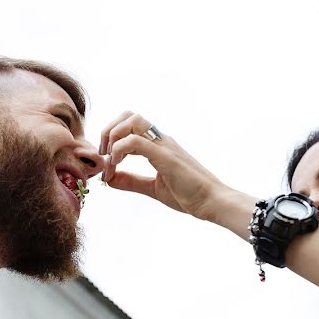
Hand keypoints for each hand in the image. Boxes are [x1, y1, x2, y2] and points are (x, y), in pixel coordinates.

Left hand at [99, 111, 232, 221]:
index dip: (111, 138)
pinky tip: (117, 166)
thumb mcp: (153, 188)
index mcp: (158, 145)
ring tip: (111, 160)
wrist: (213, 202)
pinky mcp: (165, 156)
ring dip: (113, 137)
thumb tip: (110, 179)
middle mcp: (161, 140)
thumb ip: (132, 181)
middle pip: (128, 115)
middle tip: (104, 156)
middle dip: (109, 131)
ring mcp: (164, 145)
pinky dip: (119, 150)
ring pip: (131, 121)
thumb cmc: (189, 194)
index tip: (107, 162)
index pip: (130, 125)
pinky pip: (135, 141)